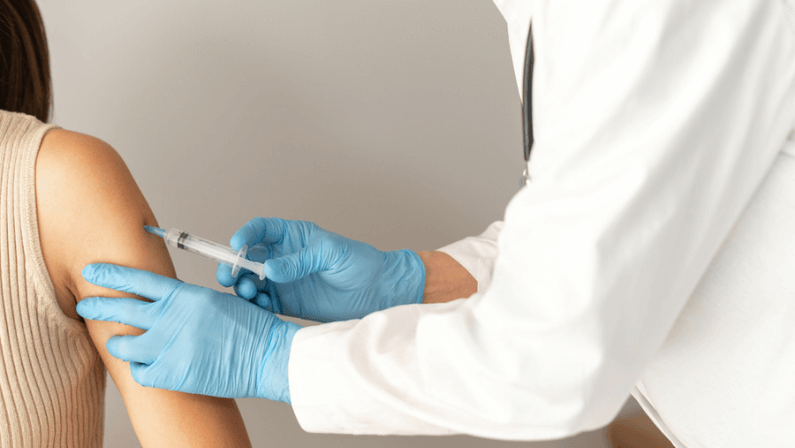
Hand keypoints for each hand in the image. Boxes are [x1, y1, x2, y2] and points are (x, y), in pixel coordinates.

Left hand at [76, 263, 299, 402]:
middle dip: (97, 305)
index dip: (111, 275)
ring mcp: (168, 347)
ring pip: (122, 345)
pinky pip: (139, 373)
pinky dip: (142, 370)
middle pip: (119, 308)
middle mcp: (170, 318)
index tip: (93, 271)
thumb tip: (162, 304)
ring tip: (121, 345)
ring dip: (119, 344)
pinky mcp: (171, 373)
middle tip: (87, 306)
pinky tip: (148, 366)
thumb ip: (185, 302)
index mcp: (183, 295)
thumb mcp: (215, 301)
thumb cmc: (249, 327)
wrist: (266, 355)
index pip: (136, 280)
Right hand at [217, 218, 424, 322]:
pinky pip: (262, 302)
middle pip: (248, 257)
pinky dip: (255, 305)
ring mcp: (283, 280)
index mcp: (293, 236)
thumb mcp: (330, 253)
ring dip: (242, 286)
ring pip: (250, 281)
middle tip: (229, 276)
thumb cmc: (359, 262)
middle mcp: (283, 257)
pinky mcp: (286, 302)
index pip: (261, 229)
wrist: (377, 291)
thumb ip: (299, 261)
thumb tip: (269, 270)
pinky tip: (258, 306)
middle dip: (234, 265)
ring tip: (247, 293)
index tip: (236, 244)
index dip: (245, 234)